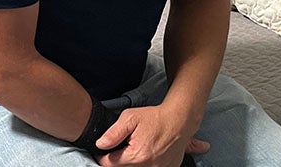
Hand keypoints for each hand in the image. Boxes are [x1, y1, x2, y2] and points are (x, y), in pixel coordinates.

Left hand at [93, 105, 208, 166]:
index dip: (103, 157)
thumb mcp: (129, 118)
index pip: (111, 164)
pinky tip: (146, 153)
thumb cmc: (156, 118)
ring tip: (135, 149)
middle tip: (121, 148)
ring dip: (132, 163)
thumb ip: (113, 133)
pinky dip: (145, 164)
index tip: (102, 153)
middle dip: (118, 160)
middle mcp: (149, 165)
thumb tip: (101, 144)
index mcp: (137, 155)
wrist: (179, 120)